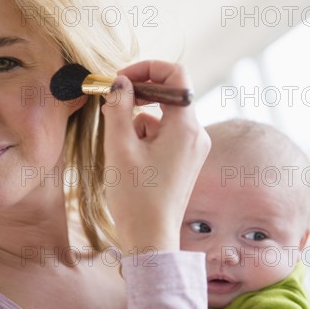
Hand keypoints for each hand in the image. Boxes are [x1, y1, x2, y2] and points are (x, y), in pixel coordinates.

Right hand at [101, 60, 210, 252]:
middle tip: (113, 101)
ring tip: (117, 140)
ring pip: (163, 116)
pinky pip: (165, 134)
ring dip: (138, 118)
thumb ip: (118, 108)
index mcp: (186, 127)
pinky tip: (127, 154)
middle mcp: (196, 134)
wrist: (151, 239)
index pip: (175, 75)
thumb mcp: (119, 147)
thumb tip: (119, 83)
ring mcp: (193, 149)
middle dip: (139, 93)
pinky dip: (145, 135)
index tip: (121, 79)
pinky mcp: (185, 161)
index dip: (147, 69)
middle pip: (170, 95)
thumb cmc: (135, 197)